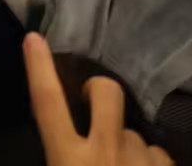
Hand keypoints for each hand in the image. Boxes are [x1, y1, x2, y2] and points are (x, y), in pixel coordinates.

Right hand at [24, 33, 172, 165]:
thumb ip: (60, 157)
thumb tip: (61, 142)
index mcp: (70, 159)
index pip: (49, 104)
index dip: (40, 68)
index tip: (33, 37)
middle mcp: (106, 151)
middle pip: (106, 91)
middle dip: (100, 89)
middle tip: (95, 107)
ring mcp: (141, 159)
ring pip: (134, 133)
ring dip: (127, 145)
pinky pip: (157, 155)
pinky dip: (149, 163)